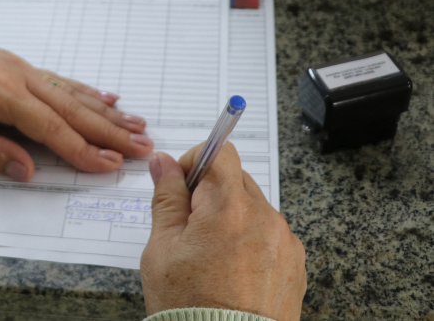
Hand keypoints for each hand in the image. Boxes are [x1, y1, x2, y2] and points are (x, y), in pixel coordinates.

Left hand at [0, 38, 152, 181]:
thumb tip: (27, 172)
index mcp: (1, 93)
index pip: (50, 127)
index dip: (82, 149)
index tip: (109, 165)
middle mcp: (19, 77)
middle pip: (72, 109)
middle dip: (108, 131)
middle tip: (142, 146)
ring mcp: (22, 69)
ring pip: (72, 92)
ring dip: (105, 111)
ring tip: (136, 125)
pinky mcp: (20, 66)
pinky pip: (60, 80)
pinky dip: (86, 91)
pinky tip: (107, 97)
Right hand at [140, 143, 305, 319]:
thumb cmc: (189, 305)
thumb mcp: (162, 248)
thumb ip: (167, 198)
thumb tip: (164, 163)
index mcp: (229, 208)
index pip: (220, 153)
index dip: (195, 162)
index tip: (181, 185)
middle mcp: (265, 218)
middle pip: (236, 180)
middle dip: (210, 194)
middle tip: (188, 228)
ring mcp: (284, 242)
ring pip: (253, 208)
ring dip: (231, 218)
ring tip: (210, 257)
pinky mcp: (295, 264)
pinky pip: (270, 235)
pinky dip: (250, 242)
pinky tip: (231, 271)